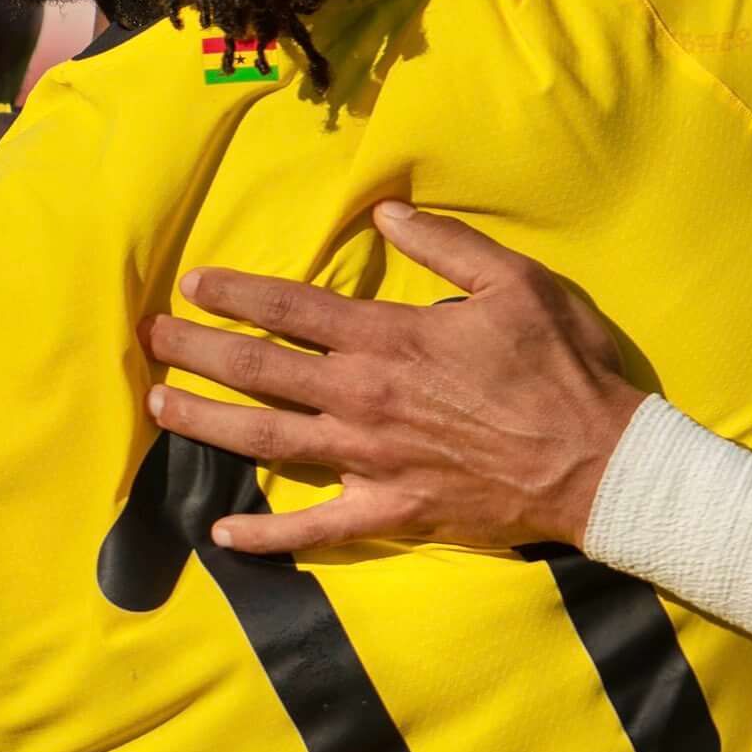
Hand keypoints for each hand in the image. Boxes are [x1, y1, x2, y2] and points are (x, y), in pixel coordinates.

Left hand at [145, 204, 645, 557]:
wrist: (601, 465)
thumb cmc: (565, 369)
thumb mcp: (517, 284)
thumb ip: (446, 246)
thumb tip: (385, 216)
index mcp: (392, 339)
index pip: (294, 310)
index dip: (238, 294)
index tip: (194, 283)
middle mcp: (366, 398)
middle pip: (261, 373)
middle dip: (198, 352)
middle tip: (150, 338)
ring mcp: (371, 460)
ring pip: (268, 442)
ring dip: (208, 424)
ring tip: (160, 408)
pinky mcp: (390, 510)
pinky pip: (315, 527)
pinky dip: (266, 535)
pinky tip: (222, 535)